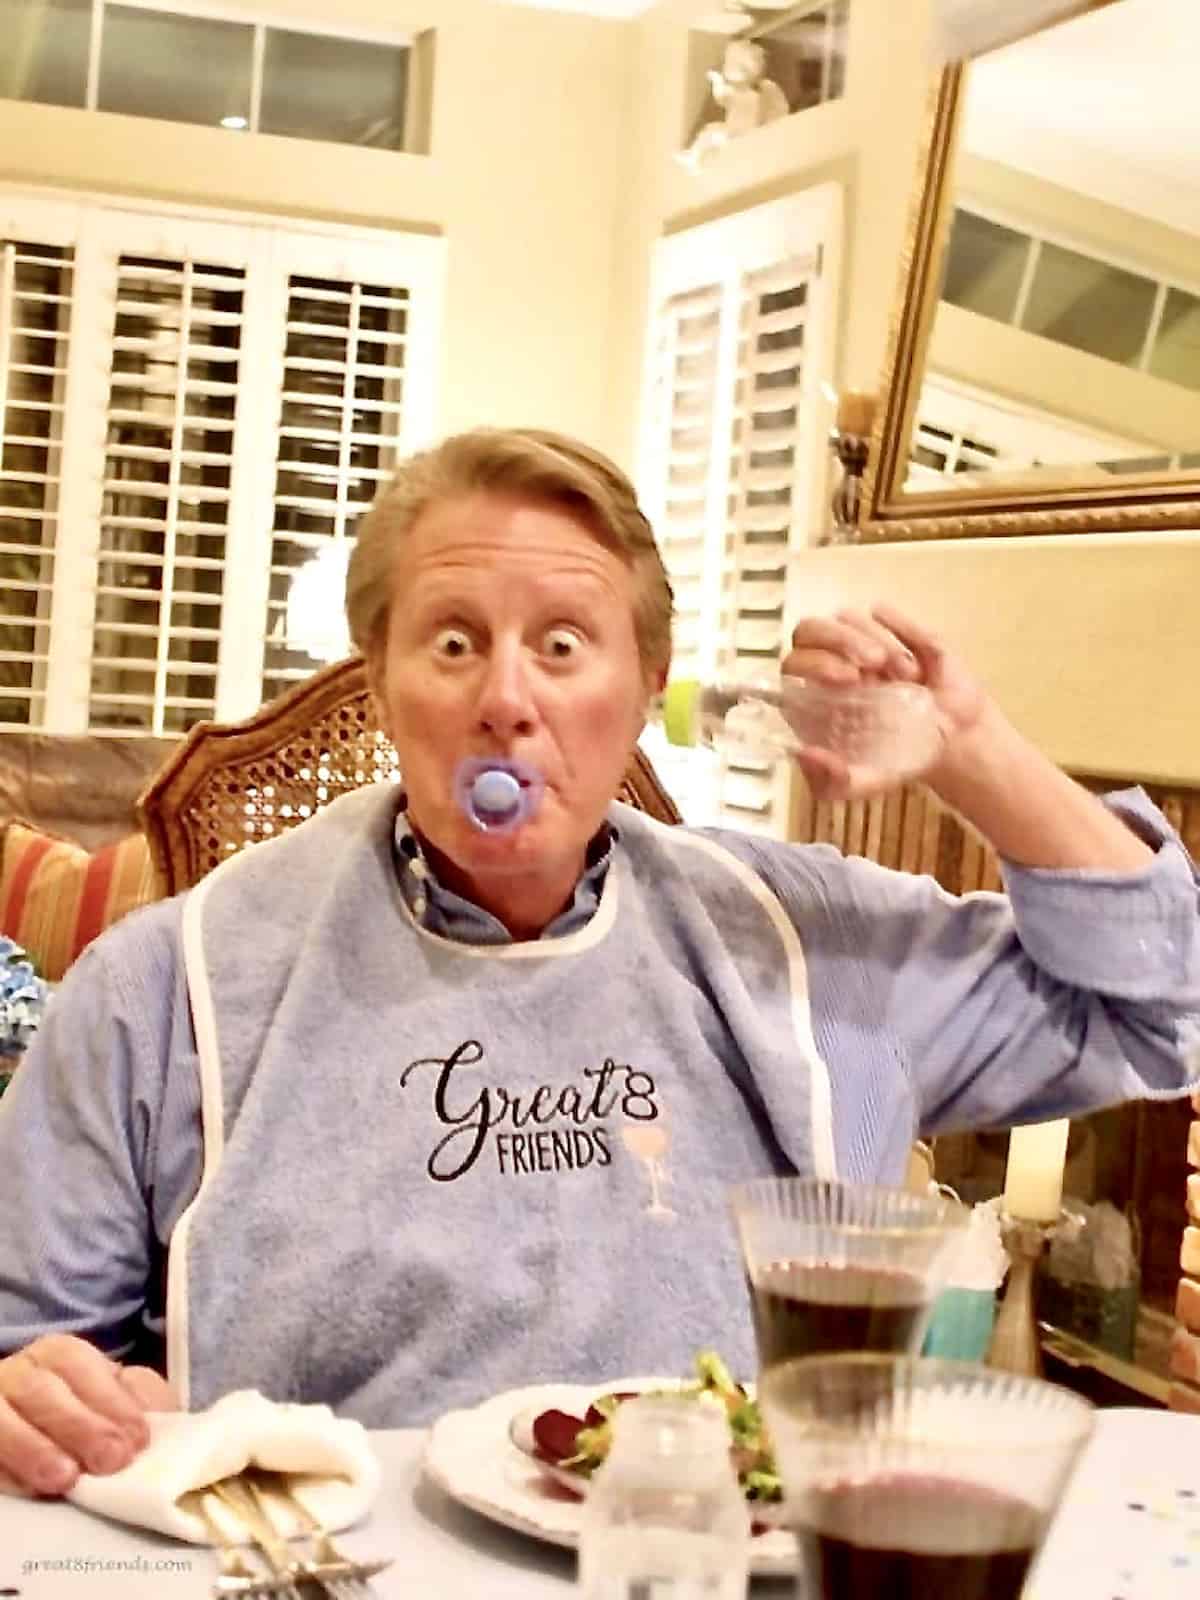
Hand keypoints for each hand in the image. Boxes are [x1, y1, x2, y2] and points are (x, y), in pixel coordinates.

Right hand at [0, 1335, 172, 1496]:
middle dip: (79, 1426)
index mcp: (59, 1355)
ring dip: (36, 1450)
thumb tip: (163, 1414)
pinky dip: (6, 1472)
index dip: (109, 1400)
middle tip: (110, 1461)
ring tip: (66, 1479)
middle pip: (42, 1391)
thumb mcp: (113, 1395)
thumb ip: (138, 1397)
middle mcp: (20, 1374)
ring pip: (4, 1420)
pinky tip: (31, 1490)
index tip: (137, 1438)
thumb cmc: (82, 1412)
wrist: (28, 1426)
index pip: (79, 1365)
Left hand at [782, 604, 990, 799]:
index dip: (813, 663)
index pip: (793, 664)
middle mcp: (832, 666)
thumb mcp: (866, 783)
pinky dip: (902, 630)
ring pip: (848, 617)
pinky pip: (886, 614)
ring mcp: (863, 645)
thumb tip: (804, 753)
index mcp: (816, 698)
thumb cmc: (901, 759)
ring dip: (878, 641)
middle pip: (810, 629)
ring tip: (904, 677)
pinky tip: (916, 660)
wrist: (955, 744)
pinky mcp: (896, 632)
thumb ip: (833, 782)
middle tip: (870, 667)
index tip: (846, 681)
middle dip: (840, 640)